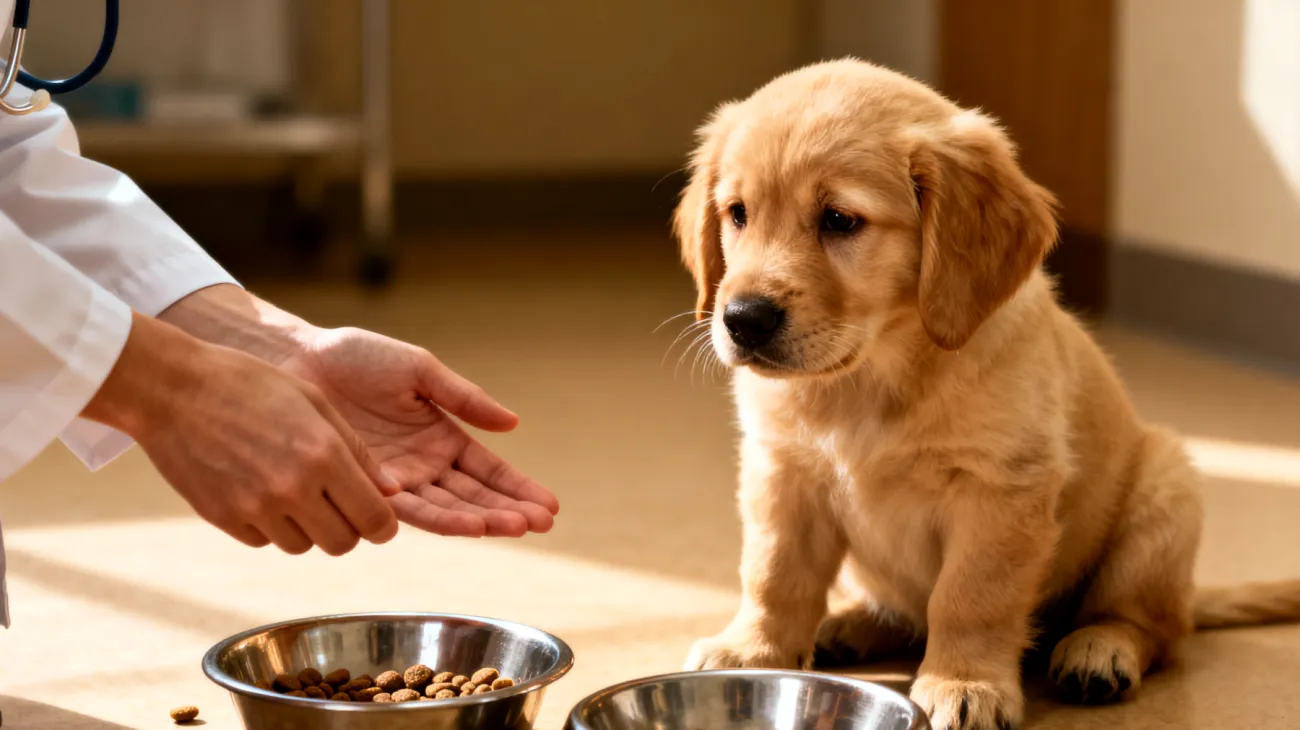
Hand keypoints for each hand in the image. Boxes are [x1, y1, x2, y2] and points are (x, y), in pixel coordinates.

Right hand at [84, 313, 400, 554]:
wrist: (173, 389)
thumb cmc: (251, 385)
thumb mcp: (315, 403)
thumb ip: (358, 452)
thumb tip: (392, 492)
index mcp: (324, 456)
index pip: (374, 520)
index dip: (383, 526)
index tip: (379, 519)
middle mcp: (292, 489)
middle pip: (342, 544)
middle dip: (348, 529)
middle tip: (338, 505)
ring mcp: (255, 508)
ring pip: (302, 546)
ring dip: (308, 527)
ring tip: (295, 489)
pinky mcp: (223, 519)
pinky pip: (263, 540)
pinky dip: (270, 525)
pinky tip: (260, 489)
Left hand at [281, 326, 558, 537]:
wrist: (300, 361)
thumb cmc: (358, 358)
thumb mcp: (420, 370)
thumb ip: (464, 398)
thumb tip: (513, 423)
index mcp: (442, 436)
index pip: (489, 470)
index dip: (519, 488)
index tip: (549, 506)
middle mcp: (424, 466)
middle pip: (474, 497)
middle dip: (507, 511)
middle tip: (539, 524)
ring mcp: (397, 480)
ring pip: (445, 509)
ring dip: (478, 520)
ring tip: (509, 527)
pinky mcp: (367, 487)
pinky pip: (406, 508)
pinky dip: (437, 517)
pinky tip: (464, 523)